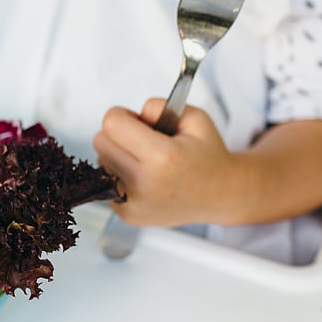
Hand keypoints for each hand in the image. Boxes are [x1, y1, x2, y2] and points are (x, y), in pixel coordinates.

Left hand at [92, 98, 241, 226]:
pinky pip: (107, 184)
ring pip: (101, 163)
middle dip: (116, 134)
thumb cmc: (207, 156)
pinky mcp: (127, 215)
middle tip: (139, 138)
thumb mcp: (194, 118)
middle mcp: (145, 183)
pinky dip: (120, 177)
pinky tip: (144, 178)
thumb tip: (135, 114)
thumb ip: (160, 106)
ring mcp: (134, 203)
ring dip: (117, 156)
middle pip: (100, 143)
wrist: (220, 195)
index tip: (133, 119)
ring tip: (145, 160)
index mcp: (162, 157)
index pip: (112, 125)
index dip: (121, 116)